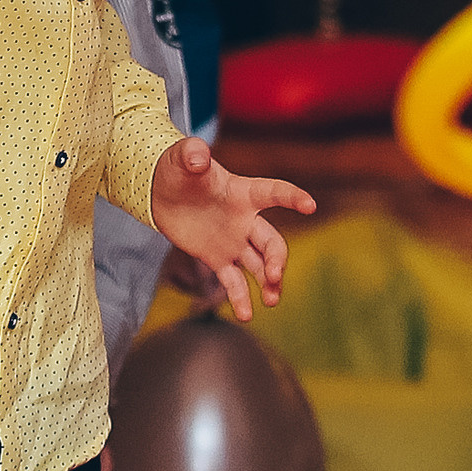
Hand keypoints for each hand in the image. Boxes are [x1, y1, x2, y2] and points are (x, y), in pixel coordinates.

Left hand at [148, 138, 314, 319]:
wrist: (161, 190)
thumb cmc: (177, 169)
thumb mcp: (183, 159)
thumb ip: (192, 155)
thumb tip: (197, 154)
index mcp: (243, 193)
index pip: (273, 193)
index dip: (292, 197)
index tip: (310, 206)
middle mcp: (244, 219)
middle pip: (271, 242)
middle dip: (277, 260)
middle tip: (273, 276)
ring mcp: (233, 241)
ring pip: (259, 264)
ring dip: (269, 283)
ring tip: (270, 301)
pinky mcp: (217, 258)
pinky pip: (233, 281)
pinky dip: (240, 298)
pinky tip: (245, 315)